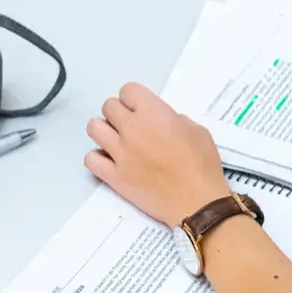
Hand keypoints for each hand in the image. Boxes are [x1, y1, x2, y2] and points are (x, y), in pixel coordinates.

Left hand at [84, 83, 232, 225]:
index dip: (134, 99)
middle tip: (129, 124)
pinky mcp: (114, 176)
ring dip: (103, 130)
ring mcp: (120, 152)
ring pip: (94, 128)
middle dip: (118, 113)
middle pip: (108, 107)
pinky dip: (96, 158)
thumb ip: (174, 120)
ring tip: (115, 139)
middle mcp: (132, 129)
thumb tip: (163, 122)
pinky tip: (109, 160)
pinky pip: (90, 159)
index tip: (139, 108)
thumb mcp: (196, 130)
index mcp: (153, 113)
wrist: (197, 201)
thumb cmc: (201, 167)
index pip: (128, 90)